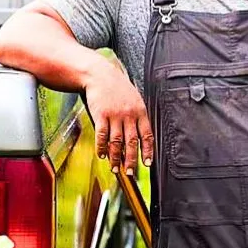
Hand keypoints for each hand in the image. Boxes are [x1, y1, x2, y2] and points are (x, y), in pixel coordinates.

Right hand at [83, 61, 153, 176]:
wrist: (100, 74)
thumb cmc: (117, 87)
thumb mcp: (133, 98)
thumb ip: (136, 116)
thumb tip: (137, 137)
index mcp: (140, 111)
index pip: (147, 135)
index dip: (147, 151)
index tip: (146, 164)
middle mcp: (129, 114)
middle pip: (132, 142)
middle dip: (131, 160)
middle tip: (129, 173)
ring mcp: (114, 115)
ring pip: (117, 142)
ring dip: (116, 158)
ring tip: (115, 168)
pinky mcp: (101, 115)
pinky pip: (102, 135)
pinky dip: (102, 147)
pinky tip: (102, 155)